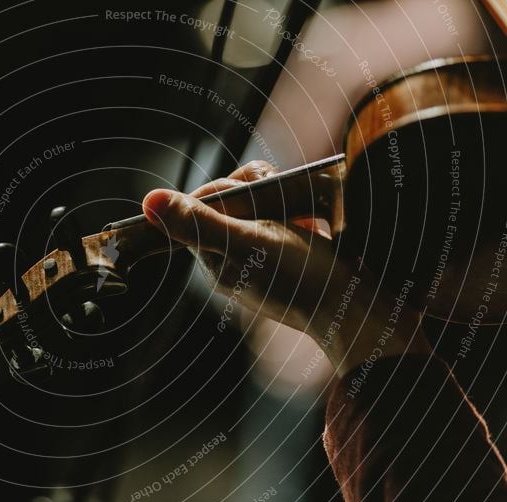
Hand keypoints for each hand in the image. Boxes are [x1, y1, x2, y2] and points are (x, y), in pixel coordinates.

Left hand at [142, 161, 431, 375]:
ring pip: (259, 200)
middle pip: (232, 198)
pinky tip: (312, 226)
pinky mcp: (289, 250)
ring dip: (282, 198)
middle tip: (283, 211)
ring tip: (301, 220)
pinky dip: (299, 211)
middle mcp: (233, 256)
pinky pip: (284, 213)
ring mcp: (262, 253)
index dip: (229, 188)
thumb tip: (148, 202)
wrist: (359, 307)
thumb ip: (198, 221)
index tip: (256, 195)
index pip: (204, 202)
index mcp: (214, 257)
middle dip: (259, 191)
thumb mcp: (247, 242)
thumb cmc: (303, 278)